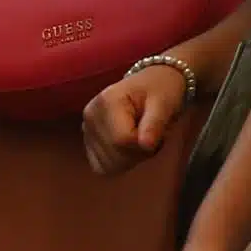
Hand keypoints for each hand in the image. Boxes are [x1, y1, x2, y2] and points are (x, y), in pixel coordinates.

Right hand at [82, 57, 193, 174]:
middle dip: (139, 154)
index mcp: (106, 101)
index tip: (158, 134)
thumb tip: (147, 145)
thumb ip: (155, 123)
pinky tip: (129, 148)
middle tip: (152, 137)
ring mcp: (86, 130)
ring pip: (109, 165)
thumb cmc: (160, 90)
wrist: (151, 83)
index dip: (144, 145)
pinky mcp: (87, 142)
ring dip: (131, 160)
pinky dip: (119, 164)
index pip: (122, 140)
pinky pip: (102, 167)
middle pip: (115, 156)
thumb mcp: (164, 103)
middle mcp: (90, 116)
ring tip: (141, 140)